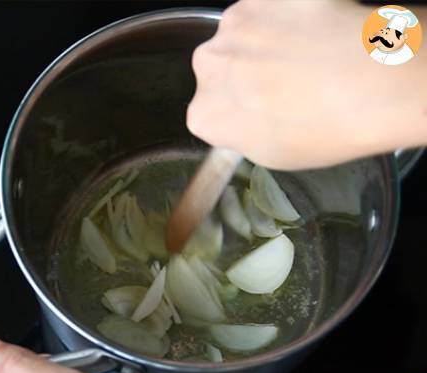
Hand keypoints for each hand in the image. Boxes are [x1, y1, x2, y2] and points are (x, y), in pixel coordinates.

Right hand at [187, 0, 426, 169]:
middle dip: (243, 74)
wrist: (369, 81)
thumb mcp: (272, 155)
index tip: (263, 114)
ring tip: (306, 55)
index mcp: (204, 114)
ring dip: (263, 42)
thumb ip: (244, 132)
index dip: (237, 113)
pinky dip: (286, 16)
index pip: (209, 113)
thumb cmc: (322, 130)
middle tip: (286, 84)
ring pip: (242, 35)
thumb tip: (249, 114)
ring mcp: (234, 24)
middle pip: (219, 69)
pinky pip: (270, 8)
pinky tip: (315, 32)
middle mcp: (207, 65)